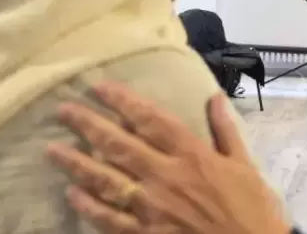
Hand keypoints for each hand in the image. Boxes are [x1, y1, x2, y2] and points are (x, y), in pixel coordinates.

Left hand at [46, 82, 289, 233]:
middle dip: (89, 126)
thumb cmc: (252, 208)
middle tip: (64, 111)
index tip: (101, 88)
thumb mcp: (245, 165)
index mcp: (193, 155)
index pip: (152, 120)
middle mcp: (167, 176)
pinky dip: (89, 207)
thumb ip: (225, 130)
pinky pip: (110, 219)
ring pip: (106, 180)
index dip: (124, 102)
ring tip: (54, 150)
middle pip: (120, 145)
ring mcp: (152, 208)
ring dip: (77, 164)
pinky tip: (72, 194)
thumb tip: (214, 96)